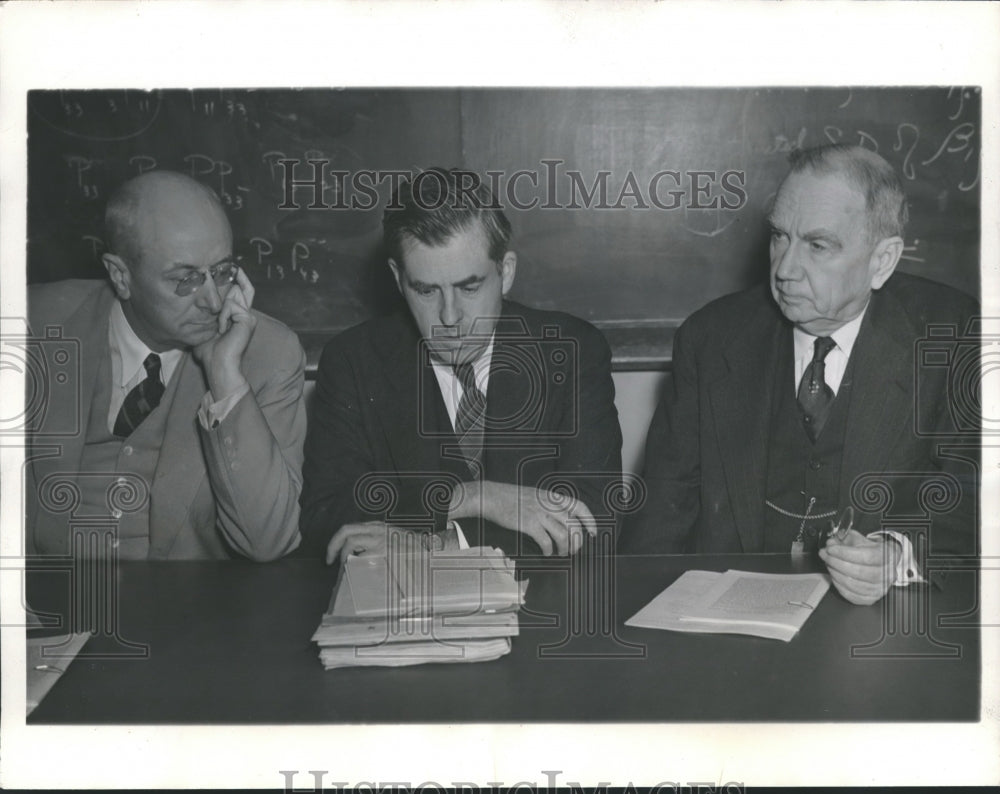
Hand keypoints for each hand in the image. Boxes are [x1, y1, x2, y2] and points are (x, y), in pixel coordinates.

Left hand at [193, 268, 256, 398]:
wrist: (219, 365)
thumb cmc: (210, 352)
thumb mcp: (204, 328)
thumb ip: (205, 316)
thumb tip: (194, 302)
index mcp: (238, 317)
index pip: (243, 291)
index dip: (239, 277)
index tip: (232, 265)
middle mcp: (247, 315)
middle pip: (243, 287)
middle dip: (234, 280)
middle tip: (230, 269)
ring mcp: (249, 317)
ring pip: (233, 296)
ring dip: (220, 310)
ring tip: (220, 327)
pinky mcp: (248, 319)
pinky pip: (231, 307)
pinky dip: (223, 317)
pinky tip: (223, 329)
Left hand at [325, 521, 420, 564]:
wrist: (430, 549)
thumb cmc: (412, 548)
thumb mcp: (391, 539)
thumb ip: (376, 544)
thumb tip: (358, 556)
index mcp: (376, 527)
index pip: (351, 529)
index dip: (338, 541)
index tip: (334, 554)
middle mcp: (376, 530)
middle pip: (346, 530)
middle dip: (332, 545)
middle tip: (329, 560)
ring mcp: (380, 539)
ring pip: (351, 540)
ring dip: (342, 554)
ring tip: (342, 566)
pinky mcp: (386, 549)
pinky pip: (364, 554)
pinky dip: (356, 561)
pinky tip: (357, 569)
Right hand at [453, 480, 595, 555]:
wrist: (491, 496)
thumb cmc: (510, 497)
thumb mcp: (534, 495)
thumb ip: (548, 505)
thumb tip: (561, 521)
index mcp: (551, 496)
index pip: (578, 506)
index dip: (590, 520)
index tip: (593, 532)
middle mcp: (548, 504)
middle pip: (573, 525)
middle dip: (577, 541)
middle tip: (574, 550)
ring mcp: (539, 513)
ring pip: (563, 535)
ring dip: (564, 549)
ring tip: (560, 554)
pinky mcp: (529, 524)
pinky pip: (546, 541)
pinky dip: (549, 550)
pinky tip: (546, 553)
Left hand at [819, 529, 900, 604]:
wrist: (884, 563)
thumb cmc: (872, 551)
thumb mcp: (861, 539)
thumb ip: (845, 539)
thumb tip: (831, 543)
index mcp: (887, 556)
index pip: (866, 557)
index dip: (845, 553)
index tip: (831, 549)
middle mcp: (886, 574)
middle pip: (858, 571)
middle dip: (836, 562)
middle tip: (825, 555)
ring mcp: (879, 589)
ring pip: (852, 584)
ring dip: (835, 573)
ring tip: (828, 563)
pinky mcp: (870, 598)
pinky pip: (850, 594)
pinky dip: (838, 585)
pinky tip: (834, 575)